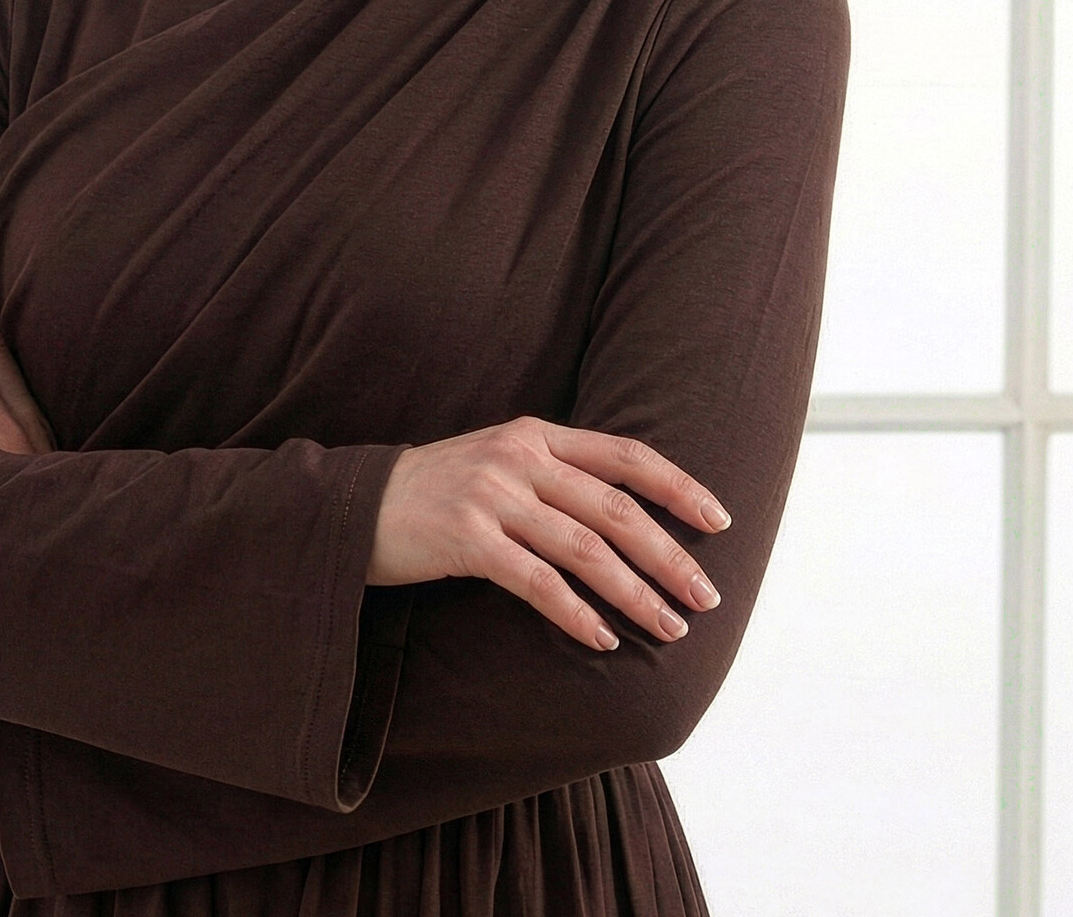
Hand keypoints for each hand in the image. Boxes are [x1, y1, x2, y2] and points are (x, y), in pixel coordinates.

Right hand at [367, 416, 730, 650]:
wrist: (353, 504)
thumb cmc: (434, 491)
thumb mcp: (497, 462)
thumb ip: (553, 474)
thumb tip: (627, 515)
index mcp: (534, 434)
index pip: (624, 456)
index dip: (677, 486)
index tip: (719, 520)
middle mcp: (519, 457)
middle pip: (616, 509)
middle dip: (670, 556)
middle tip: (707, 595)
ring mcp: (492, 496)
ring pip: (586, 549)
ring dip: (635, 594)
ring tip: (669, 626)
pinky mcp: (466, 538)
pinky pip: (537, 582)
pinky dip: (575, 613)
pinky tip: (601, 638)